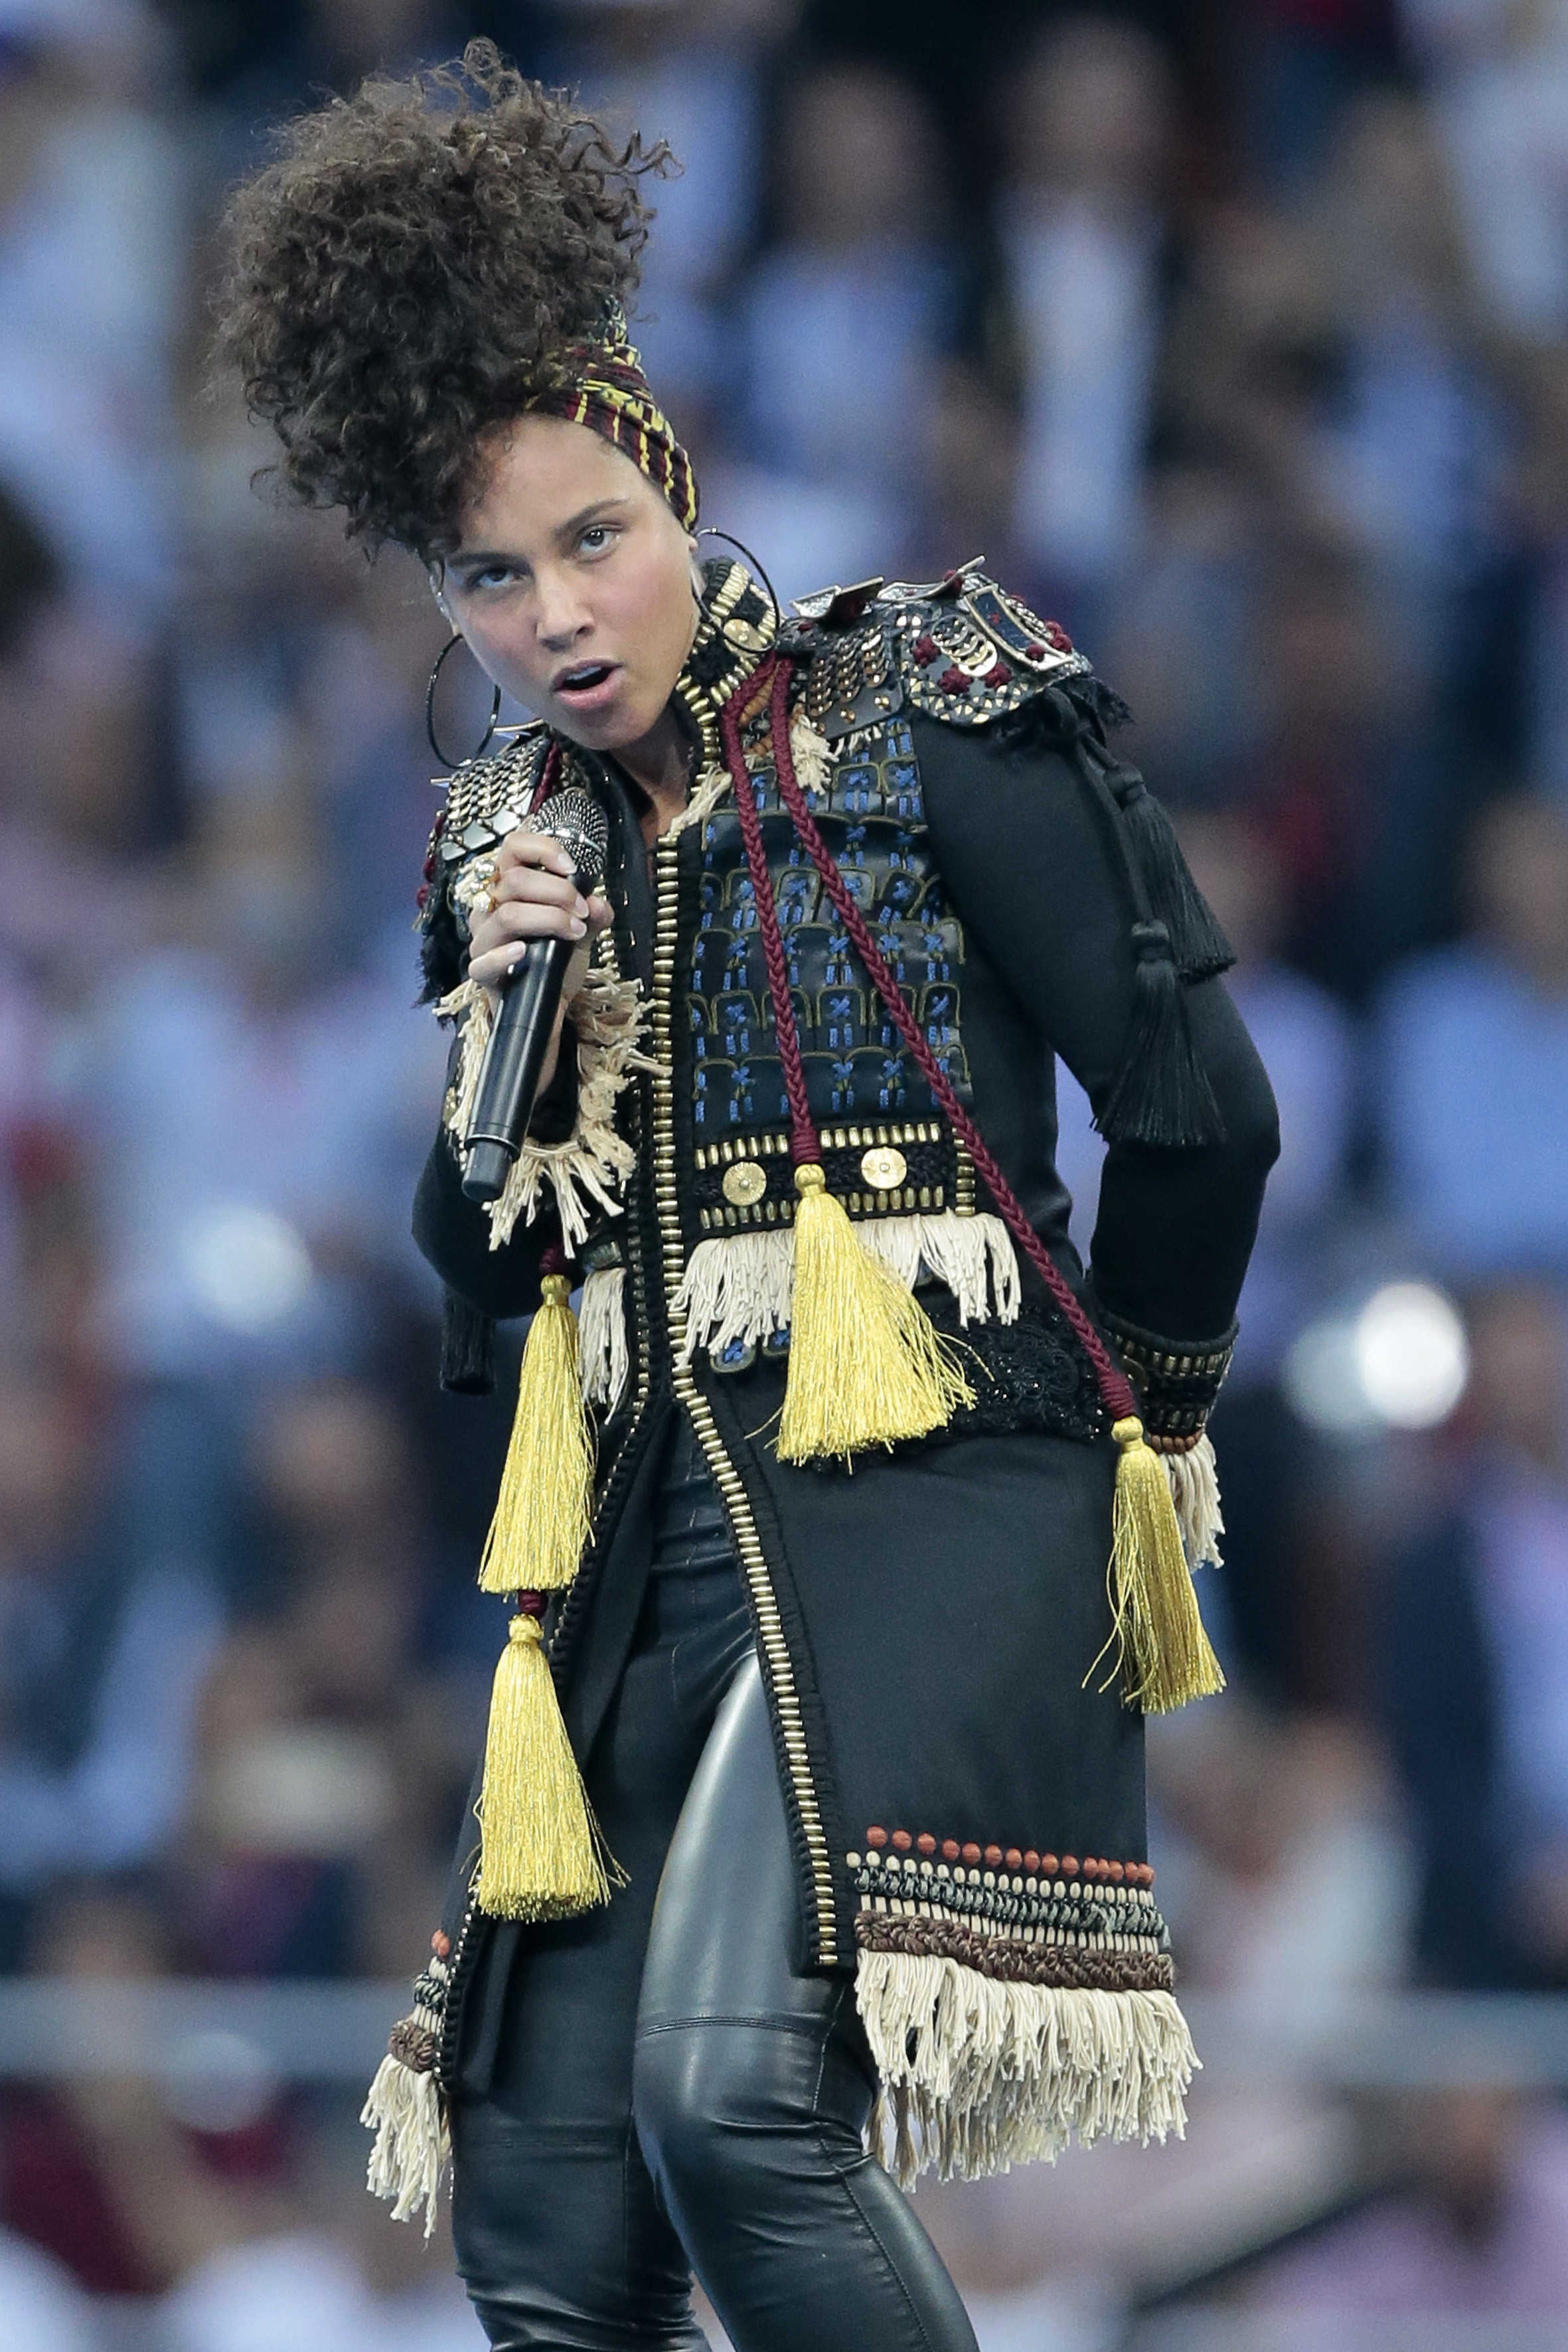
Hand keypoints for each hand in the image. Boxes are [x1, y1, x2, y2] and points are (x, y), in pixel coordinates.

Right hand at [464, 827, 612, 1000]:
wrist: (548, 1005)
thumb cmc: (556, 962)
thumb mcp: (581, 933)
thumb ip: (593, 915)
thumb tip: (596, 903)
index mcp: (510, 888)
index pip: (513, 849)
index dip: (543, 850)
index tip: (572, 869)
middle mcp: (491, 907)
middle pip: (515, 880)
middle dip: (558, 892)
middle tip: (582, 911)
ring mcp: (484, 939)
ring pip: (507, 915)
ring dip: (549, 919)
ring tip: (574, 932)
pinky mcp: (482, 972)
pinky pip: (483, 961)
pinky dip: (506, 955)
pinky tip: (526, 953)